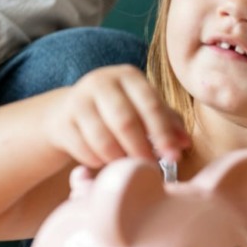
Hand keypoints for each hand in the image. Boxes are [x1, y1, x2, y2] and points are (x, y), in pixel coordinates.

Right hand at [45, 65, 189, 168]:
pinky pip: (83, 149)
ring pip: (102, 138)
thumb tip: (184, 143)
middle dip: (141, 149)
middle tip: (151, 169)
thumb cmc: (118, 112)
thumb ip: (168, 122)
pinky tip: (105, 163)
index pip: (151, 104)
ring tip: (129, 167)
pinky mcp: (62, 121)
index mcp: (129, 76)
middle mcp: (101, 81)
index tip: (174, 157)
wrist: (70, 113)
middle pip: (125, 121)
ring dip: (119, 158)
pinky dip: (98, 161)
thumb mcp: (144, 110)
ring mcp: (78, 100)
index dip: (164, 133)